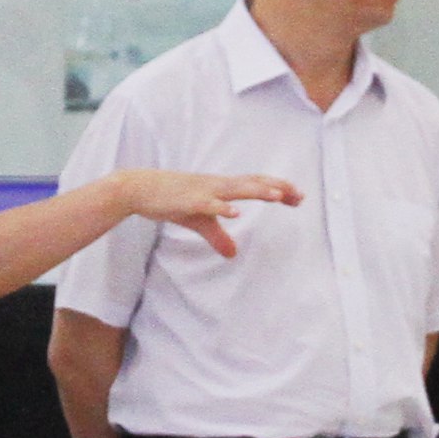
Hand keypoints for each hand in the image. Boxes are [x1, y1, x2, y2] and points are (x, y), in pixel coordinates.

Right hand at [105, 166, 301, 260]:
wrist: (139, 189)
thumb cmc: (170, 200)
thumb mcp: (198, 221)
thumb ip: (218, 236)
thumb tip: (233, 254)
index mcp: (221, 188)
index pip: (255, 185)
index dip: (277, 189)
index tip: (298, 197)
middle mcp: (217, 185)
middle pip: (253, 183)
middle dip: (277, 189)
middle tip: (300, 196)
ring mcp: (204, 191)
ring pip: (236, 189)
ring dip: (257, 191)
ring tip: (278, 196)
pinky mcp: (189, 200)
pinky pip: (208, 203)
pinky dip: (222, 207)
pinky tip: (235, 212)